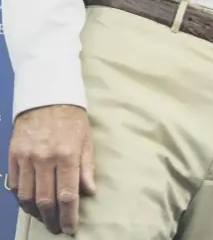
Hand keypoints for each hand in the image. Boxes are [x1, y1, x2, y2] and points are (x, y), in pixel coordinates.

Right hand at [9, 105, 94, 235]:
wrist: (47, 94)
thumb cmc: (71, 117)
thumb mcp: (86, 139)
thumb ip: (86, 167)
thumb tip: (89, 192)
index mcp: (67, 154)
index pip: (67, 195)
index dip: (68, 216)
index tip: (70, 229)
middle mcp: (45, 158)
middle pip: (46, 200)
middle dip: (52, 220)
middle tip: (57, 228)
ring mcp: (27, 156)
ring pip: (28, 196)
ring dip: (36, 213)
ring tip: (44, 219)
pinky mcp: (14, 154)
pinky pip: (15, 184)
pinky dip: (22, 199)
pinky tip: (30, 204)